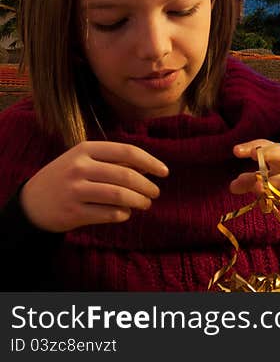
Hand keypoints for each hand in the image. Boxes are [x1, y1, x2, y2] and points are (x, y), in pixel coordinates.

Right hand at [20, 140, 168, 232]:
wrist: (31, 202)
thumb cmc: (67, 177)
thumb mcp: (84, 160)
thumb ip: (113, 161)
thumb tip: (149, 168)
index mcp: (85, 149)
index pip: (127, 151)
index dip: (151, 162)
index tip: (164, 172)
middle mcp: (79, 167)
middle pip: (126, 175)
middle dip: (147, 186)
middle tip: (155, 193)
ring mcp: (74, 190)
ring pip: (120, 196)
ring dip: (139, 201)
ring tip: (145, 204)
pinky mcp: (73, 212)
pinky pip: (109, 214)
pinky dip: (123, 214)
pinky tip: (126, 213)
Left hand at [230, 139, 279, 228]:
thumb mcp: (271, 184)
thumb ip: (252, 182)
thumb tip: (232, 185)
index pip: (271, 147)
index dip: (254, 146)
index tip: (236, 151)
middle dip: (270, 154)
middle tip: (254, 157)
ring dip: (277, 182)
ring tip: (257, 188)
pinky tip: (279, 215)